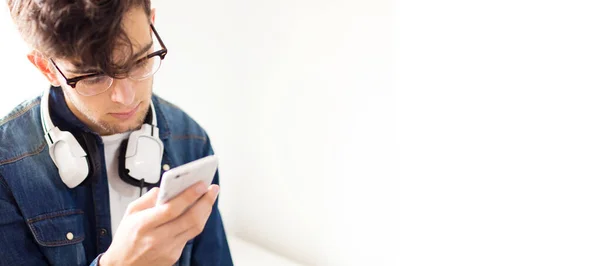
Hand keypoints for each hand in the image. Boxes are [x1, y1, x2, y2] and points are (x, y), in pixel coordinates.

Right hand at [99, 182, 219, 265]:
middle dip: (205, 201)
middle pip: (190, 219)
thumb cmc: (126, 239)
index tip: (200, 184)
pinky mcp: (174, 256)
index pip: (171, 209)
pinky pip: (190, 236)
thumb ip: (148, 198)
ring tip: (209, 197)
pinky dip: (197, 221)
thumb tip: (166, 188)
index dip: (189, 196)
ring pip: (195, 228)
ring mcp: (168, 249)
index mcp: (143, 225)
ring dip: (206, 211)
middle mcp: (157, 239)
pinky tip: (199, 212)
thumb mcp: (130, 214)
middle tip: (212, 188)